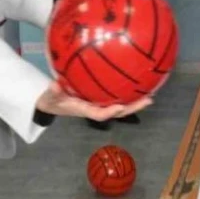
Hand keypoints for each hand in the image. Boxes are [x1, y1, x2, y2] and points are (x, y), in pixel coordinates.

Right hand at [35, 80, 152, 120]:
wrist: (51, 101)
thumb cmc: (51, 99)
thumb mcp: (49, 96)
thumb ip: (53, 92)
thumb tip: (54, 85)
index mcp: (84, 109)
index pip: (98, 114)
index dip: (109, 112)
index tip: (118, 107)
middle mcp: (95, 107)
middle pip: (116, 111)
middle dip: (132, 108)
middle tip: (148, 100)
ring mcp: (99, 103)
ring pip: (120, 105)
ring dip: (135, 101)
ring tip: (150, 95)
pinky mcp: (100, 98)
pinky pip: (116, 95)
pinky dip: (128, 92)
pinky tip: (140, 84)